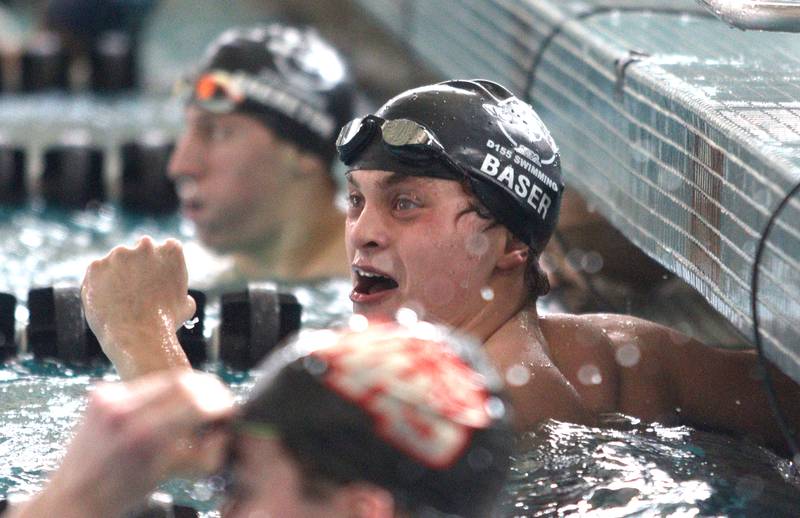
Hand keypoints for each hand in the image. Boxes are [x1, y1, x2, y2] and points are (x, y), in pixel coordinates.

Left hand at [10, 371, 234, 517]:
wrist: (75, 494)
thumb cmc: (123, 492)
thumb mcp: (170, 474)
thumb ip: (204, 452)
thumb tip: (225, 432)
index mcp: (145, 433)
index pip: (196, 399)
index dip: (219, 401)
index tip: (229, 410)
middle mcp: (125, 409)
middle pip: (183, 380)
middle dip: (208, 389)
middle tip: (218, 402)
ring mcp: (110, 397)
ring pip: (165, 379)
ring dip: (187, 389)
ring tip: (195, 406)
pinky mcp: (101, 393)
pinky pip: (145, 385)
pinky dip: (162, 394)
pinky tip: (164, 410)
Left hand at [81, 236, 194, 378]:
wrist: (139, 336)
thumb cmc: (166, 323)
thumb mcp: (186, 305)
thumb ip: (182, 292)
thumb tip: (183, 298)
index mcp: (172, 250)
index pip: (166, 248)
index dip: (161, 265)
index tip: (157, 279)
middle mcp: (145, 245)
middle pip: (140, 250)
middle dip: (138, 265)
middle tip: (136, 289)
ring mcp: (118, 254)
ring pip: (116, 261)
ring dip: (117, 274)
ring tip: (121, 299)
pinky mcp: (95, 266)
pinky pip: (96, 272)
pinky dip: (99, 284)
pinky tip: (106, 300)